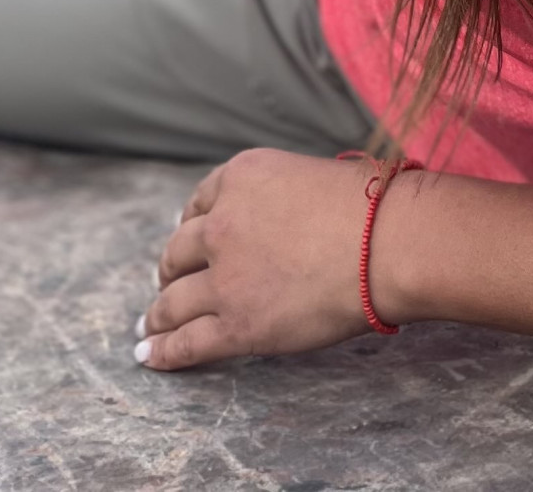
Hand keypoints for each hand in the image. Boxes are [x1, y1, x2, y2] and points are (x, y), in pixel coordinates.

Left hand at [138, 149, 374, 370]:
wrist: (384, 242)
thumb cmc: (367, 207)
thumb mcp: (306, 175)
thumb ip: (273, 197)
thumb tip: (270, 224)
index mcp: (240, 178)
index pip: (198, 204)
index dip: (189, 228)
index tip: (186, 244)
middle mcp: (222, 223)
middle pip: (178, 251)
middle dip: (170, 270)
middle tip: (168, 284)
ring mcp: (225, 277)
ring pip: (173, 301)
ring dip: (156, 316)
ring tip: (148, 329)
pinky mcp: (236, 324)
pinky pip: (187, 343)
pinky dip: (162, 352)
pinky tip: (148, 357)